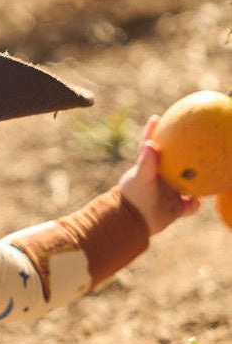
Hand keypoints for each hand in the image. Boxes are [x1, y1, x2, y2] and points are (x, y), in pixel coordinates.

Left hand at [119, 117, 200, 235]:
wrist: (134, 225)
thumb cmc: (135, 199)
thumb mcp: (141, 179)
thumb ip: (147, 162)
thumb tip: (151, 143)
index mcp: (149, 169)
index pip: (151, 146)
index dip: (154, 132)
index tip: (156, 118)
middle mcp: (160, 180)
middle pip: (175, 164)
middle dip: (183, 154)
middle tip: (195, 140)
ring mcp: (168, 194)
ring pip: (187, 184)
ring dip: (196, 179)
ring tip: (208, 170)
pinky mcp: (175, 209)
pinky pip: (190, 205)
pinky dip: (195, 203)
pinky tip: (199, 201)